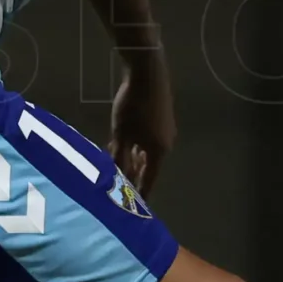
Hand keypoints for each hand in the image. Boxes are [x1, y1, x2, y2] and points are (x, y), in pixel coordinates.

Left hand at [108, 58, 176, 194]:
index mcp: (159, 152)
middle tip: (117, 183)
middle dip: (133, 174)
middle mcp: (167, 144)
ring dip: (133, 159)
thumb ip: (119, 157)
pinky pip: (148, 140)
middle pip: (149, 166)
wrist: (148, 74)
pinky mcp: (163, 119)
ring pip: (147, 152)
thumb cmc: (132, 107)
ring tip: (115, 163)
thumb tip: (115, 177)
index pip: (150, 180)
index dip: (140, 193)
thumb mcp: (121, 135)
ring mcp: (166, 131)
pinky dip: (137, 146)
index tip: (134, 206)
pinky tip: (123, 144)